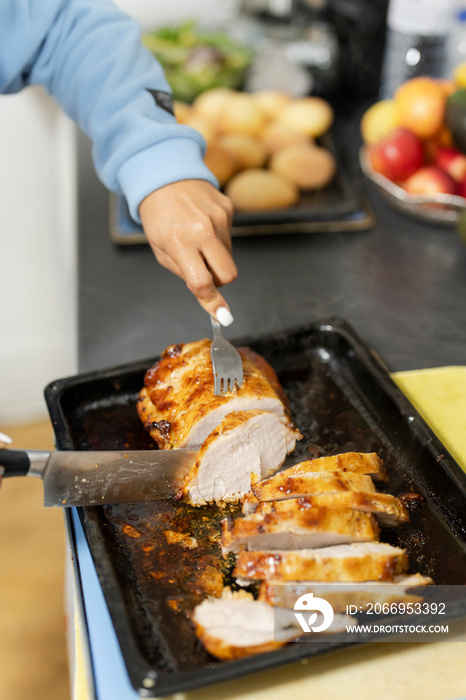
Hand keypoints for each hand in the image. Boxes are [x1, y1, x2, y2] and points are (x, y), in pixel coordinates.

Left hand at [139, 180, 236, 322]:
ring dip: (215, 256)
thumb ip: (184, 274)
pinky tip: (202, 225)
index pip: (202, 281)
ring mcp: (219, 217)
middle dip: (219, 281)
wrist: (165, 177)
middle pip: (228, 274)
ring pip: (229, 256)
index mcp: (180, 242)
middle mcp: (203, 229)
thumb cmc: (159, 217)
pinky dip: (217, 238)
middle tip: (203, 271)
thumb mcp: (161, 250)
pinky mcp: (228, 209)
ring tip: (196, 240)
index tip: (222, 315)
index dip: (213, 302)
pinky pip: (229, 237)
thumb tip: (208, 295)